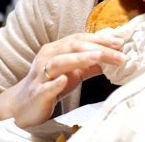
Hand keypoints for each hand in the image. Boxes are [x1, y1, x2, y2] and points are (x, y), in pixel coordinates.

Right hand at [5, 31, 126, 127]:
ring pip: (58, 62)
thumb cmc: (51, 84)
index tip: (120, 41)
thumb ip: (91, 64)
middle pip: (73, 47)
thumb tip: (114, 56)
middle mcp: (48, 57)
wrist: (24, 105)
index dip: (100, 39)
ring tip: (97, 58)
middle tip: (119, 52)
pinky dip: (55, 84)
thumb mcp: (73, 72)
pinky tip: (65, 81)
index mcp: (57, 49)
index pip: (80, 39)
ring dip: (79, 59)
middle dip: (98, 48)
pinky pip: (46, 87)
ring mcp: (40, 75)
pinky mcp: (37, 93)